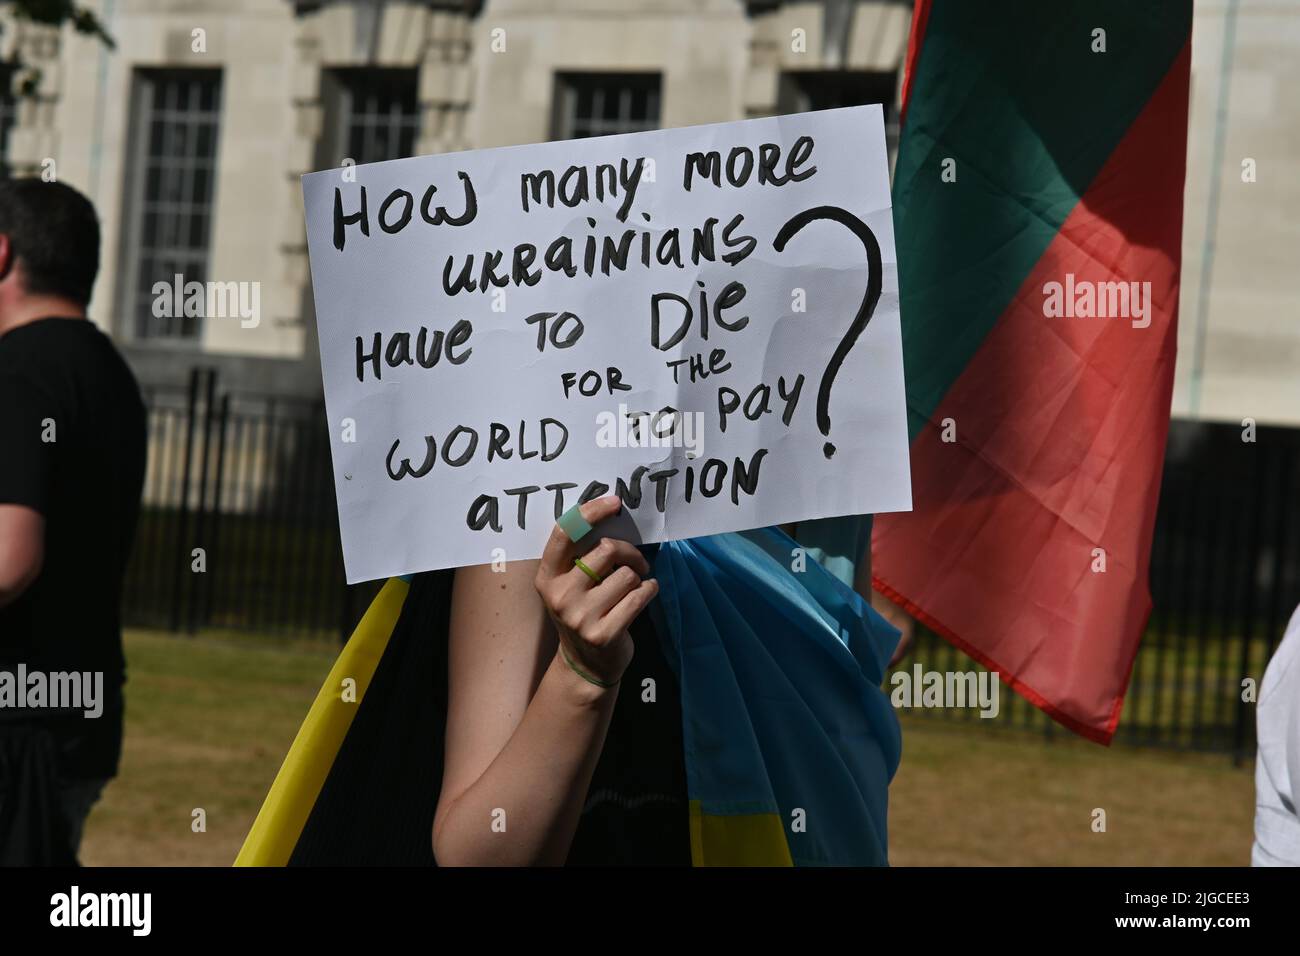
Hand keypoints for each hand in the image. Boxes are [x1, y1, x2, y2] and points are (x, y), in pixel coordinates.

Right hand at [533, 496, 658, 686]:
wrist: (586, 665)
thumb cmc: (584, 611)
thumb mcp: (570, 584)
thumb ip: (581, 556)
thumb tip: (611, 512)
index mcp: (548, 577)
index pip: (565, 532)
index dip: (590, 512)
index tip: (614, 503)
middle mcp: (560, 596)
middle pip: (605, 550)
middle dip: (629, 552)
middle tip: (636, 561)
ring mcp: (580, 617)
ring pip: (627, 575)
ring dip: (638, 577)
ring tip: (633, 587)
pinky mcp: (604, 633)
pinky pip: (639, 596)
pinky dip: (649, 590)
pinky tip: (645, 594)